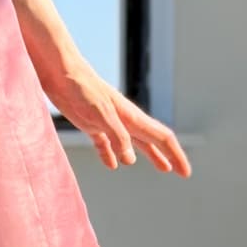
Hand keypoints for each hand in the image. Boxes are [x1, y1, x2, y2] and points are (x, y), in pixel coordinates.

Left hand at [37, 57, 192, 176]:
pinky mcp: (89, 123)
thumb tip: (130, 160)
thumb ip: (117, 136)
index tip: (186, 173)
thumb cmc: (82, 90)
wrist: (60, 72)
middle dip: (168, 156)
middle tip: (181, 172)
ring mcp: (107, 121)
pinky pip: (106, 143)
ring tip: (162, 167)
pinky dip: (111, 155)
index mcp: (132, 117)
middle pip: (153, 141)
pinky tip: (112, 165)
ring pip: (134, 142)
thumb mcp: (101, 115)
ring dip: (148, 155)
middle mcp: (124, 120)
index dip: (175, 155)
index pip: (162, 138)